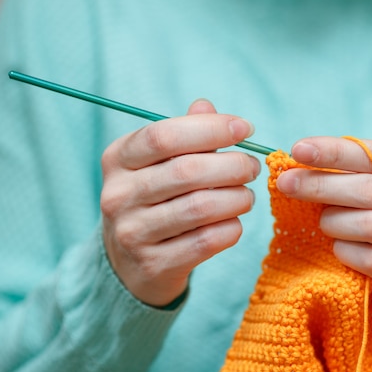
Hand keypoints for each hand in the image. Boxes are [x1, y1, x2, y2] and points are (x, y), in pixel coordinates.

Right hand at [100, 100, 260, 306]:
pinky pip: (207, 241)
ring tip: (247, 195)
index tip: (245, 129)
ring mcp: (133, 233)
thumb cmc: (155, 201)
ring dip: (238, 198)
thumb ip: (183, 135)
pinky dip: (232, 228)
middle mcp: (118, 195)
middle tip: (253, 167)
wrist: (130, 264)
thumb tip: (206, 106)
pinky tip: (235, 222)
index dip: (211, 129)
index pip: (164, 136)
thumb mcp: (158, 164)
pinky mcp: (154, 265)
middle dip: (233, 165)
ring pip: (201, 207)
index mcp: (118, 159)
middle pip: (187, 171)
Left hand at [276, 136, 371, 303]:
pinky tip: (338, 248)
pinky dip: (346, 252)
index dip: (335, 152)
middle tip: (287, 184)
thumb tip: (300, 159)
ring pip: (371, 226)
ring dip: (334, 222)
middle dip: (321, 185)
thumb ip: (353, 168)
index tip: (298, 150)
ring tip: (323, 222)